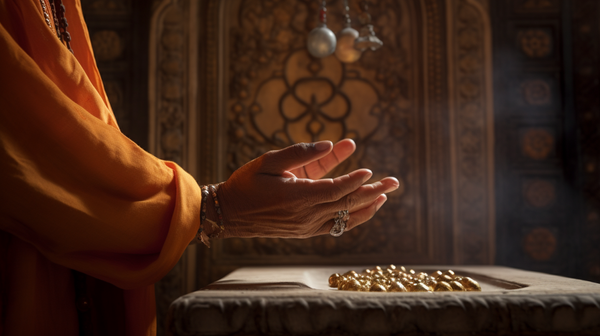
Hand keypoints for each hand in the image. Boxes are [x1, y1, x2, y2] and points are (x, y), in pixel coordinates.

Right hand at [217, 140, 398, 238]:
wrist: (230, 214)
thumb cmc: (247, 183)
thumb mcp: (269, 161)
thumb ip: (300, 153)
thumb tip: (330, 144)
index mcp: (296, 197)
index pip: (336, 190)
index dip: (355, 181)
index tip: (371, 171)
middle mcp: (305, 216)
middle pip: (347, 204)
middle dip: (372, 192)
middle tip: (395, 182)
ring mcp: (307, 227)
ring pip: (345, 218)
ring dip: (368, 207)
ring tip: (386, 195)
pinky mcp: (305, 232)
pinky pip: (336, 227)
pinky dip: (354, 219)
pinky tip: (367, 209)